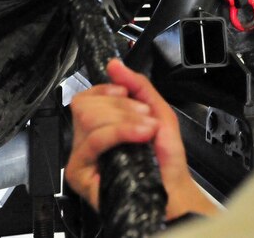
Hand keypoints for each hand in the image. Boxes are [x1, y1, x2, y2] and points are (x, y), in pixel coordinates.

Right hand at [65, 58, 217, 220]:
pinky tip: (139, 136)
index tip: (126, 94)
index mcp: (98, 124)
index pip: (85, 96)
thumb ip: (136, 84)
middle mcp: (86, 139)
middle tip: (145, 118)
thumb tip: (114, 63)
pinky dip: (119, 133)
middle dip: (120, 106)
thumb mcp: (156, 110)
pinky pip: (94, 141)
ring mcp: (81, 156)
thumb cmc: (165, 157)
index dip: (105, 90)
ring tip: (146, 130)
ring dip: (124, 120)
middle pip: (85, 105)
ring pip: (89, 119)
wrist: (175, 189)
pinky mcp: (79, 173)